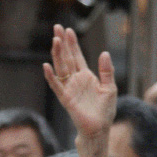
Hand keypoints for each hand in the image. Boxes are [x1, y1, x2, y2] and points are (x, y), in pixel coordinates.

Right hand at [43, 25, 116, 139]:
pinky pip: (57, 86)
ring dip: (57, 54)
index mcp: (86, 76)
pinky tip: (47, 66)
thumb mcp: (109, 88)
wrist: (99, 129)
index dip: (73, 44)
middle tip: (57, 28)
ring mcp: (69, 88)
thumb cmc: (105, 110)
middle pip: (67, 58)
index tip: (68, 30)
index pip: (77, 56)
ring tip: (55, 40)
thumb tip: (104, 53)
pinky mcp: (66, 99)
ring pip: (61, 68)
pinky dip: (51, 76)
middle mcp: (75, 80)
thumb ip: (106, 71)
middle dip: (62, 43)